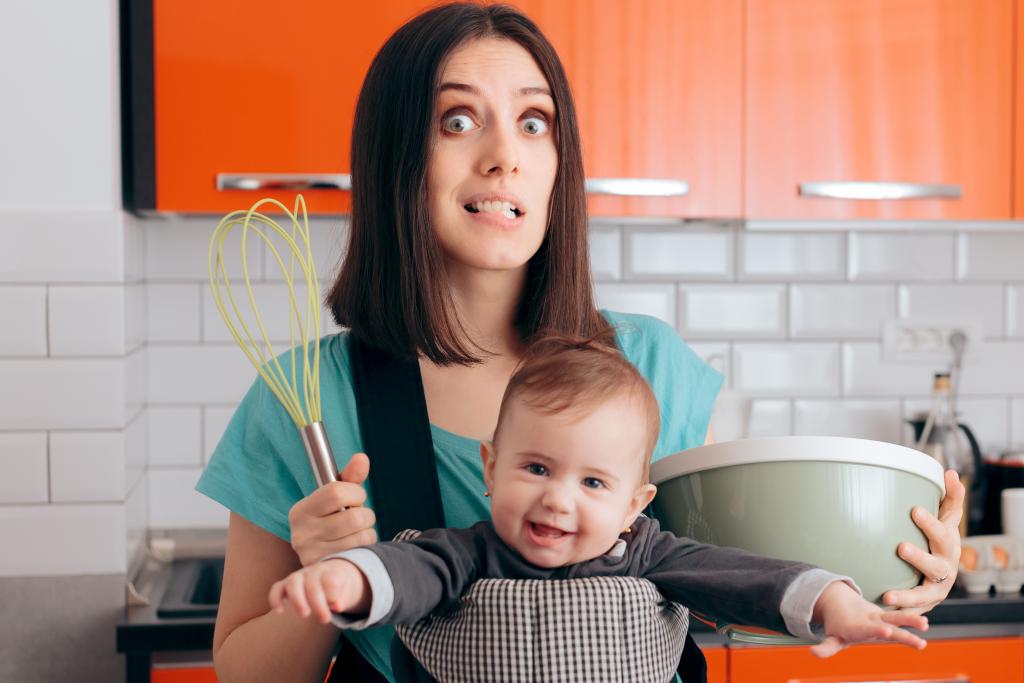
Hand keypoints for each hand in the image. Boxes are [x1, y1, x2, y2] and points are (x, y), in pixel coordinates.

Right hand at [269, 559, 369, 623]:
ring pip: (293, 582)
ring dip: (298, 599)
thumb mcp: (346, 592)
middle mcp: (313, 572)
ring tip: (305, 614)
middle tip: (325, 619)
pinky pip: (277, 588)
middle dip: (318, 603)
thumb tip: (338, 606)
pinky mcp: (286, 584)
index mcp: (331, 572)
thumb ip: (342, 599)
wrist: (330, 574)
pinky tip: (279, 611)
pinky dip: (275, 598)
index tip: (337, 607)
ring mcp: (299, 576)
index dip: (333, 594)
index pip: (331, 579)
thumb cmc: (338, 587)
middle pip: (312, 583)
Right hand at [288, 453, 377, 566]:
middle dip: (365, 514)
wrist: (322, 563)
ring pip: (362, 535)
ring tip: (356, 532)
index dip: (356, 493)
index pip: (337, 492)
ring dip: (368, 531)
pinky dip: (366, 545)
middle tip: (358, 518)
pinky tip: (355, 545)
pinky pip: (362, 551)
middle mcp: (302, 534)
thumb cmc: (331, 521)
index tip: (355, 498)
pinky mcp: (328, 569)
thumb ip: (350, 477)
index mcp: (301, 510)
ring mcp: (313, 555)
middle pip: (354, 517)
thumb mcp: (337, 498)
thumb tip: (362, 458)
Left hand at [811, 582, 928, 657]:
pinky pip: (900, 620)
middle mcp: (871, 621)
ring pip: (896, 618)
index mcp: (857, 627)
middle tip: (917, 629)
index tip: (886, 630)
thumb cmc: (839, 625)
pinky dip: (912, 621)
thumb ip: (826, 647)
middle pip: (888, 623)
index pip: (867, 629)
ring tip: (926, 624)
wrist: (841, 602)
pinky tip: (926, 626)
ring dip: (910, 620)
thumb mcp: (833, 637)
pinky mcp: (887, 618)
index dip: (876, 630)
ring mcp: (880, 618)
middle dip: (901, 626)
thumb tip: (813, 653)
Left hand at [882, 469, 964, 613]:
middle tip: (901, 547)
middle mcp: (945, 568)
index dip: (931, 522)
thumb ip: (950, 497)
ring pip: (924, 594)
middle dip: (919, 557)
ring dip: (907, 595)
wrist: (940, 574)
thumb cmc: (939, 540)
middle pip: (935, 564)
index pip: (943, 531)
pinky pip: (912, 610)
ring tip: (889, 595)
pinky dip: (901, 612)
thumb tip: (951, 471)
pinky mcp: (925, 604)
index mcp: (948, 544)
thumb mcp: (946, 519)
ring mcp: (936, 589)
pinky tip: (884, 610)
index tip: (914, 510)